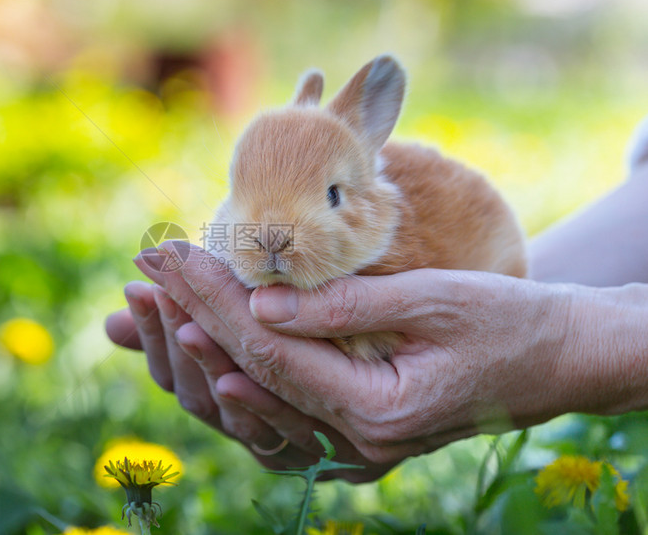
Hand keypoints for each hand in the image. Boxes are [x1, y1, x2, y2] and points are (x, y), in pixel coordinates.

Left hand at [125, 243, 647, 477]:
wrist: (556, 358)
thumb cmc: (506, 320)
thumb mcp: (433, 301)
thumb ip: (344, 308)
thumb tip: (261, 301)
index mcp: (379, 413)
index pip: (273, 352)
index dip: (216, 300)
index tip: (170, 253)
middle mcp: (358, 446)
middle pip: (254, 380)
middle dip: (194, 319)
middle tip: (147, 272)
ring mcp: (354, 450)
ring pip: (256, 405)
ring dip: (200, 352)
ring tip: (152, 307)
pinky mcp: (353, 437)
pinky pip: (277, 417)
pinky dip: (234, 378)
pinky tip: (197, 350)